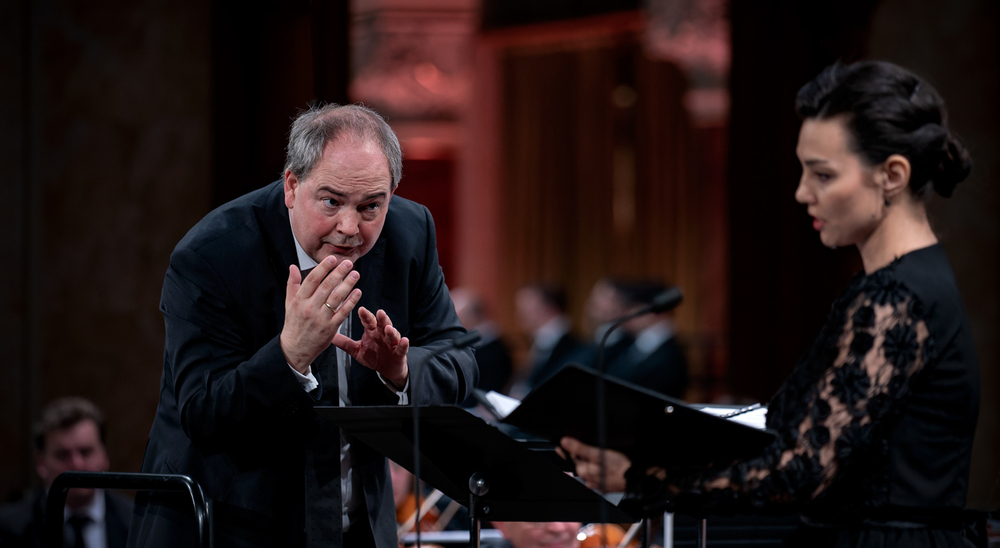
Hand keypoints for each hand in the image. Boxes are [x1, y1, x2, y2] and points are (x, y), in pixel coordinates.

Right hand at [280, 257, 361, 373]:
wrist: (295, 349)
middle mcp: (310, 308)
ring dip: (348, 284)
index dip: (323, 267)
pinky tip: (357, 292)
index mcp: (299, 301)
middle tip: (348, 263)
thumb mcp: (289, 304)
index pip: (312, 279)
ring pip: (337, 297)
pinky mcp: (331, 328)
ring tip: (355, 274)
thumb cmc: (293, 325)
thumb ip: (292, 284)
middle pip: (327, 286)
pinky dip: (352, 301)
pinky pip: (344, 312)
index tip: (332, 259)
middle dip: (339, 272)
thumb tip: (293, 267)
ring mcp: (321, 318)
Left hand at [333, 306, 409, 386]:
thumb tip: (331, 336)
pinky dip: (403, 344)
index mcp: (372, 332)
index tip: (361, 310)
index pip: (368, 321)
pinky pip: (402, 347)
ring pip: (393, 334)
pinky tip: (404, 341)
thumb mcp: (357, 350)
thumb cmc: (374, 356)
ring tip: (388, 328)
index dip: (365, 316)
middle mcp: (382, 334)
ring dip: (391, 331)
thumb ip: (345, 343)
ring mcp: (392, 342)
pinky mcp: (399, 352)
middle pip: (382, 324)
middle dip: (381, 318)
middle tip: (379, 313)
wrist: (387, 368)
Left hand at [559, 437, 630, 492]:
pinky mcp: (606, 486)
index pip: (571, 459)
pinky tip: (602, 466)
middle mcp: (589, 480)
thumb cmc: (620, 467)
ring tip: (590, 456)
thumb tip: (564, 442)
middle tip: (574, 448)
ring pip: (589, 472)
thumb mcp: (598, 454)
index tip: (559, 446)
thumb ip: (580, 449)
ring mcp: (598, 484)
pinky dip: (597, 470)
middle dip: (577, 457)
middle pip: (580, 466)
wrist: (638, 479)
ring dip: (588, 464)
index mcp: (585, 471)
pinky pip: (598, 477)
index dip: (565, 451)